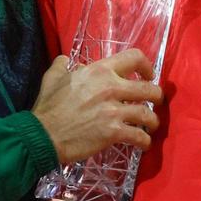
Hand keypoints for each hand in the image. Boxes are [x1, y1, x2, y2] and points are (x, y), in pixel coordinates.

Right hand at [32, 49, 162, 164]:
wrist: (43, 134)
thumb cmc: (48, 106)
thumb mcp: (53, 77)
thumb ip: (63, 65)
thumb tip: (66, 60)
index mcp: (100, 71)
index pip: (134, 57)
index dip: (146, 65)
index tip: (148, 75)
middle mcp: (112, 87)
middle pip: (149, 88)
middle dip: (157, 96)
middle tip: (155, 102)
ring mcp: (114, 111)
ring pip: (148, 114)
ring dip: (153, 121)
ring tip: (151, 126)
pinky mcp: (114, 132)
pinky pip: (139, 136)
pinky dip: (145, 141)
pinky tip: (143, 144)